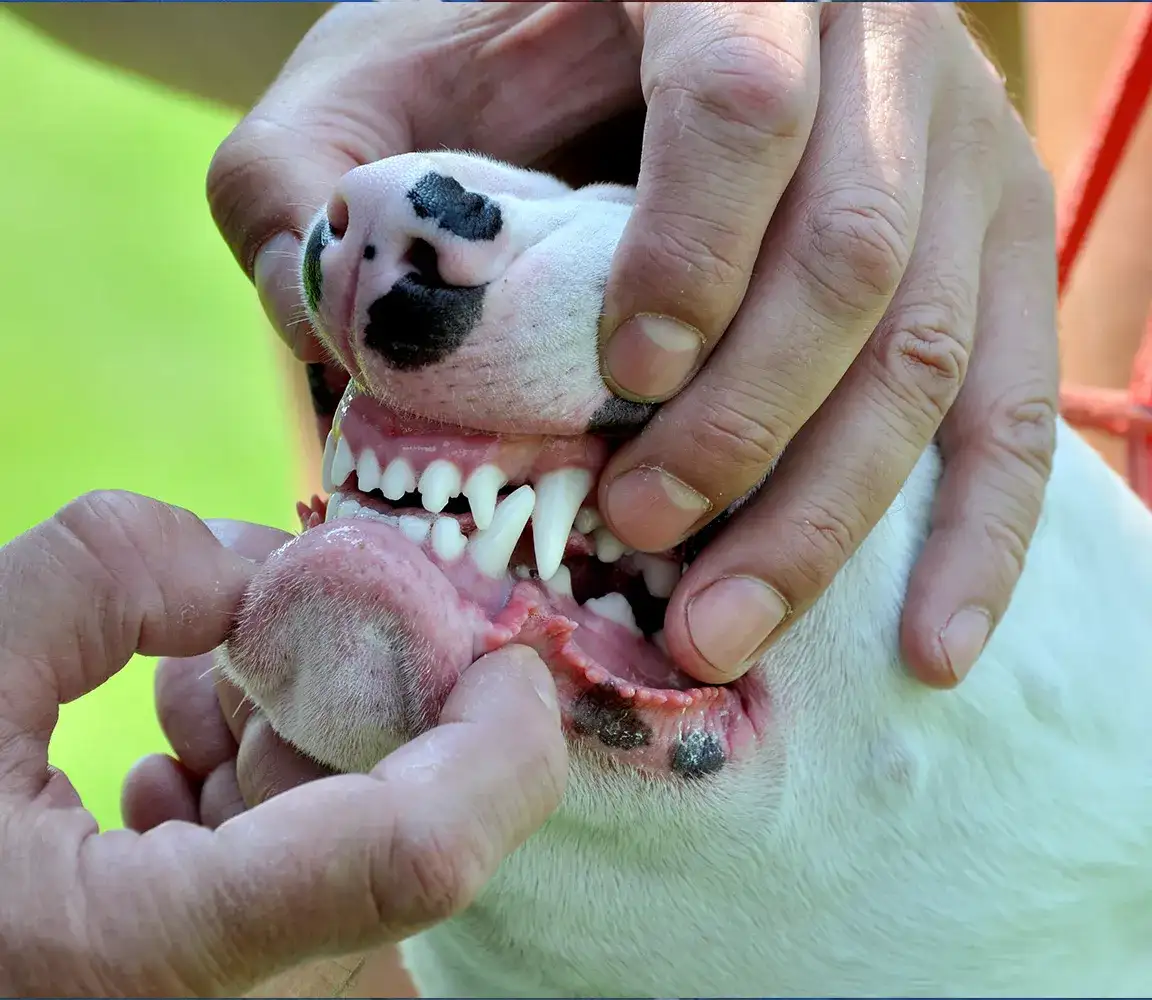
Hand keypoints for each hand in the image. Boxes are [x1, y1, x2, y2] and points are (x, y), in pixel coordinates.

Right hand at [0, 492, 564, 996]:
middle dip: (368, 692)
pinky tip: (178, 734)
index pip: (418, 856)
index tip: (506, 641)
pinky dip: (265, 771)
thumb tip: (253, 566)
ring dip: (303, 723)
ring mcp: (224, 988)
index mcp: (143, 952)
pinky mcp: (209, 963)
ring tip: (192, 677)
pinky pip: (299, 855)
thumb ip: (104, 573)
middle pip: (398, 827)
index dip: (499, 738)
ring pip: (352, 834)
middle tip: (296, 610)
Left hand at [208, 2, 1057, 689]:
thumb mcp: (386, 77)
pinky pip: (1017, 408)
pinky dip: (977, 539)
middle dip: (746, 426)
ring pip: (930, 352)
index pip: (742, 100)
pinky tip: (927, 646)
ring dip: (825, 515)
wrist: (629, 30)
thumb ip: (313, 172)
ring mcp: (957, 156)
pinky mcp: (998, 253)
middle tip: (641, 533)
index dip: (692, 251)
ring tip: (720, 629)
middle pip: (853, 254)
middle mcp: (875, 54)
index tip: (622, 375)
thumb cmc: (505, 57)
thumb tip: (333, 333)